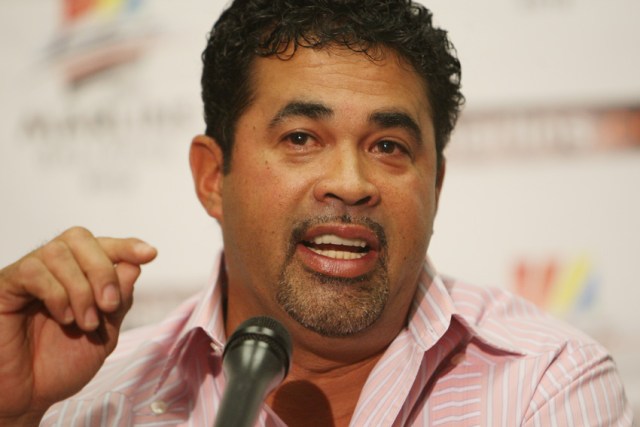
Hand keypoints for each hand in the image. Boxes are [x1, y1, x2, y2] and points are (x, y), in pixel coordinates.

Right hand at [0, 227, 156, 424]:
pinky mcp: (5, 286)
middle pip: (80, 238)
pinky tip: (64, 318)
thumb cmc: (61, 365)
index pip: (103, 246)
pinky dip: (56, 293)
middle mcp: (53, 269)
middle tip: (109, 304)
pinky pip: (33, 271)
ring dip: (81, 288)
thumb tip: (134, 265)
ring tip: (86, 323)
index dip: (127, 246)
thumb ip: (119, 299)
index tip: (150, 254)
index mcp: (79, 275)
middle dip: (103, 269)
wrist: (28, 397)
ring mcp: (28, 275)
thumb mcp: (105, 333)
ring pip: (58, 252)